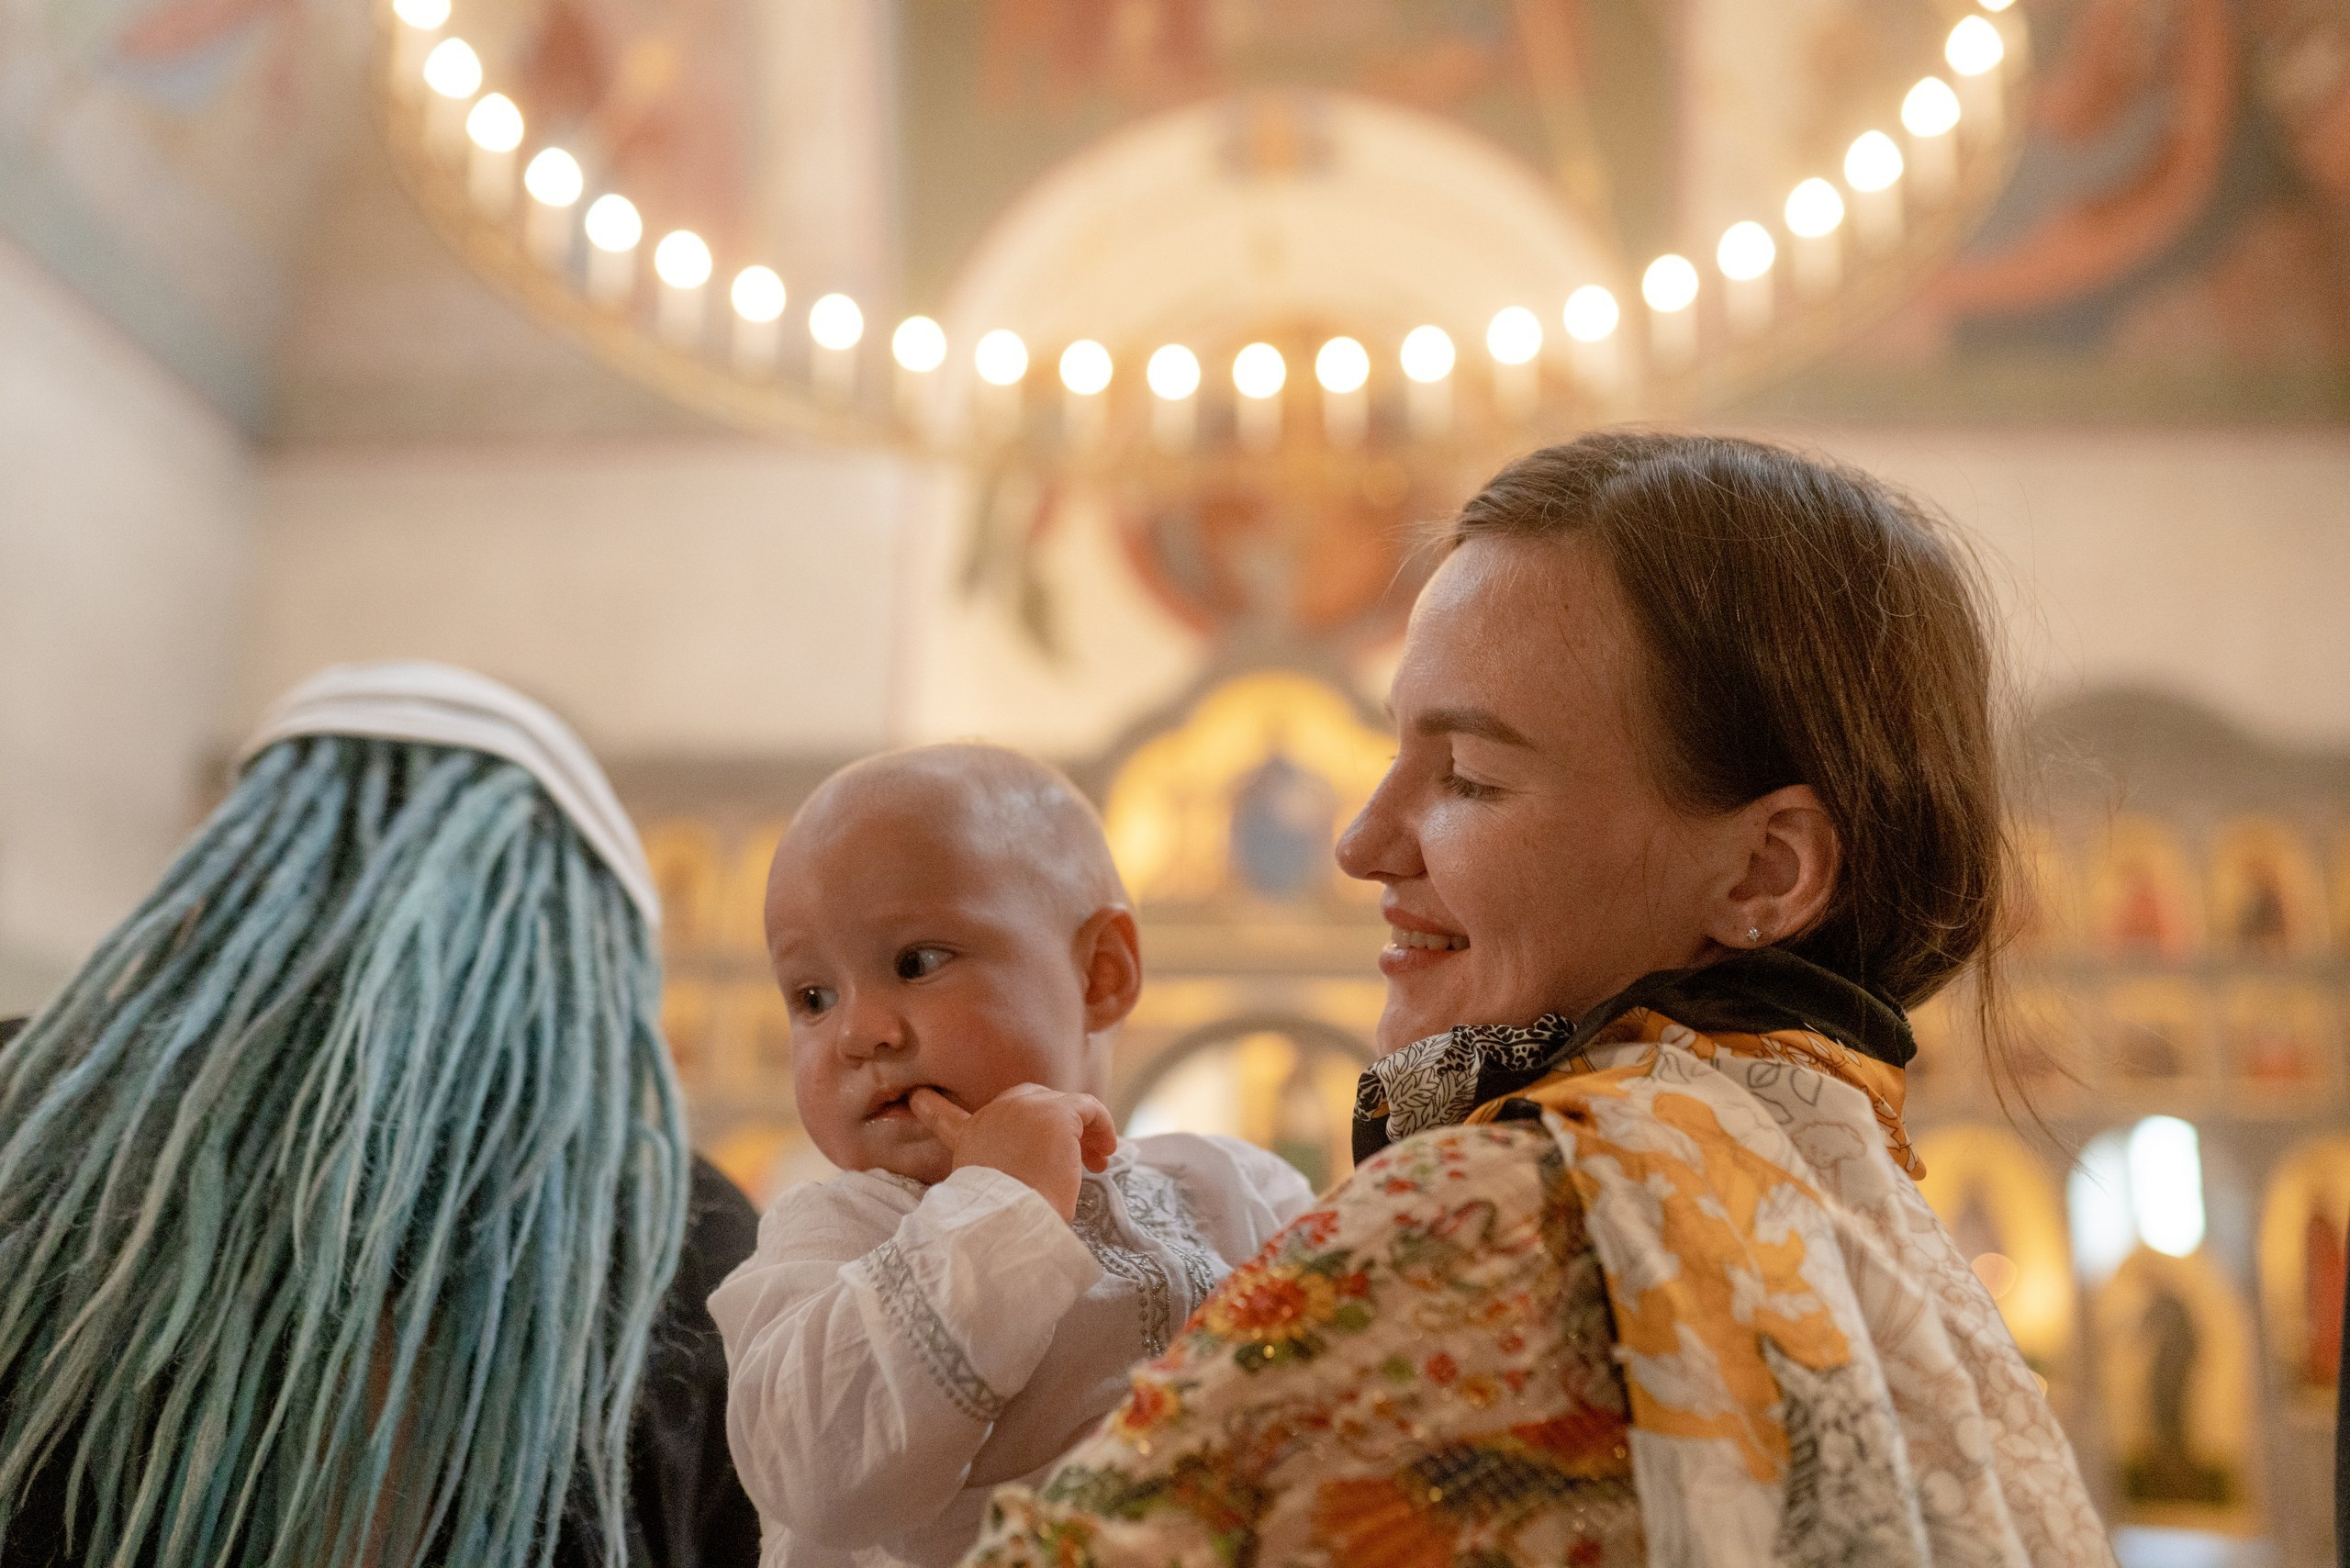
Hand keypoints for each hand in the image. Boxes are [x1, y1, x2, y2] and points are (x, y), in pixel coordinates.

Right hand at [907, 1083, 1116, 1221]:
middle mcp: (992, 1117)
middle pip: (1027, 1101)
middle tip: (1078, 1156)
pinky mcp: (1056, 1114)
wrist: (1011, 1222)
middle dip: (1053, 1123)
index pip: (944, 1118)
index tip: (917, 1098)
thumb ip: (1000, 1185)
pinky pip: (1089, 1108)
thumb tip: (1027, 1207)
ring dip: (1084, 1131)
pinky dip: (1103, 1126)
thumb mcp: (991, 1202)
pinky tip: (1107, 1151)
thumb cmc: (1004, 1224)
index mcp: (968, 1141)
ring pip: (1063, 1106)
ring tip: (1098, 1160)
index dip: (932, 1108)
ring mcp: (1024, 1109)